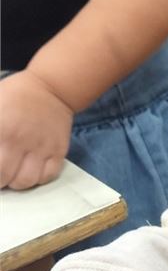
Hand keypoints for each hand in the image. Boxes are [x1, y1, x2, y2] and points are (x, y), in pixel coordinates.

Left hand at [0, 69, 73, 188]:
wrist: (50, 87)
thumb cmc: (14, 95)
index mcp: (1, 128)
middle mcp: (20, 140)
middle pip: (3, 176)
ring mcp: (41, 147)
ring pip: (26, 181)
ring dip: (15, 182)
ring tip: (12, 174)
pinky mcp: (58, 151)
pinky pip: (47, 176)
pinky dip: (37, 179)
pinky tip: (30, 170)